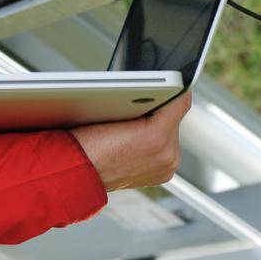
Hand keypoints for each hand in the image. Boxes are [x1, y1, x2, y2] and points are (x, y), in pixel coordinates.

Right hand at [70, 92, 191, 190]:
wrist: (79, 172)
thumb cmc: (89, 141)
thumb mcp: (113, 106)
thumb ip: (144, 96)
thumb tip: (161, 89)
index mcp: (158, 137)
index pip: (180, 102)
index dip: (175, 89)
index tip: (174, 83)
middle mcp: (168, 155)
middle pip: (174, 119)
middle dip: (159, 113)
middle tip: (136, 112)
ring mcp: (166, 168)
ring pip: (170, 134)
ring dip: (157, 129)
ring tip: (133, 129)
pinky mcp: (162, 176)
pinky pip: (165, 150)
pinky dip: (155, 145)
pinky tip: (137, 142)